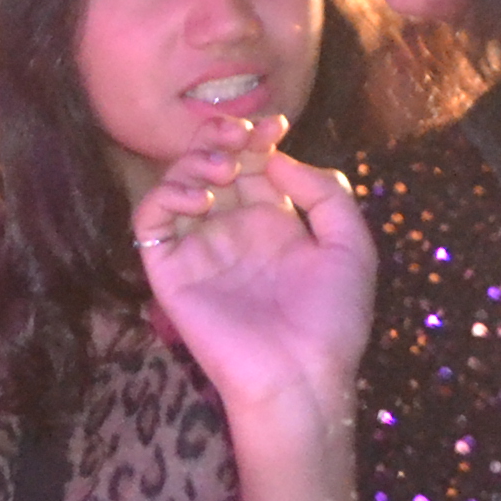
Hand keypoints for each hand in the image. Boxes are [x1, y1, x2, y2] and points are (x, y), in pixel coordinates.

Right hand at [130, 130, 375, 431]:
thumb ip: (325, 195)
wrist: (301, 376)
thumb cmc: (331, 321)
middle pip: (211, 165)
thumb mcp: (351, 247)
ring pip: (177, 184)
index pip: (253, 166)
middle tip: (238, 132)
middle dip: (221, 138)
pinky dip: (166, 197)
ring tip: (224, 170)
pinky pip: (150, 221)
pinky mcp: (168, 270)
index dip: (257, 138)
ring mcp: (197, 249)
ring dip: (194, 162)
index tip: (274, 125)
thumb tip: (278, 159)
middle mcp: (231, 230)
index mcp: (273, 224)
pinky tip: (201, 200)